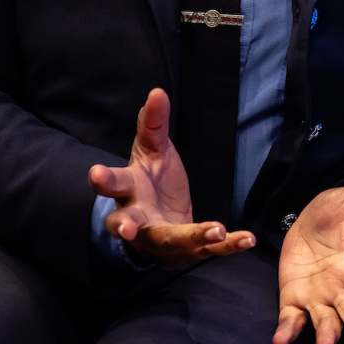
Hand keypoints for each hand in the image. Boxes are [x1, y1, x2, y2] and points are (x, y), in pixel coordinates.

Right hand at [88, 88, 255, 266]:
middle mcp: (137, 220)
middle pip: (129, 223)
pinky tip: (247, 238)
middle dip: (128, 226)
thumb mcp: (152, 149)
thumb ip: (153, 123)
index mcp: (126, 191)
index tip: (95, 174)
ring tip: (217, 230)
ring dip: (193, 236)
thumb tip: (157, 92)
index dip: (103, 180)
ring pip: (171, 241)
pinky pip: (207, 250)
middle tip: (128, 229)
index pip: (111, 184)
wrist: (160, 216)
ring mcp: (160, 239)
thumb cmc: (150, 179)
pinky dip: (228, 245)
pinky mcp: (186, 251)